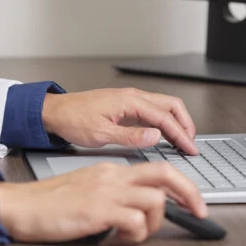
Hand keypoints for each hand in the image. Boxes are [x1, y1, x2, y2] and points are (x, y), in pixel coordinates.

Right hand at [0, 161, 207, 244]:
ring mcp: (106, 192)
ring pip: (155, 200)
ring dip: (155, 222)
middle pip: (165, 174)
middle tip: (201, 211)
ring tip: (135, 234)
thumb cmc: (47, 204)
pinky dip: (135, 234)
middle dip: (190, 193)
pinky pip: (136, 221)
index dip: (180, 185)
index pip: (155, 169)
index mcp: (109, 170)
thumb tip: (136, 212)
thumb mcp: (84, 191)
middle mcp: (112, 176)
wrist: (20, 206)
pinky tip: (118, 238)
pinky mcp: (98, 210)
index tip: (190, 201)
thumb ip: (111, 195)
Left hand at [42, 87, 197, 154]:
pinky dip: (164, 121)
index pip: (164, 117)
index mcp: (129, 101)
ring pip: (163, 106)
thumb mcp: (101, 134)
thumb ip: (131, 136)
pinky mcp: (124, 106)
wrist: (54, 112)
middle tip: (191, 144)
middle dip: (185, 124)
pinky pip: (152, 110)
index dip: (181, 134)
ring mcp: (129, 100)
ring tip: (182, 141)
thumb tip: (156, 137)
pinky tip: (164, 134)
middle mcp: (132, 96)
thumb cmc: (72, 120)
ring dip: (176, 122)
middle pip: (170, 105)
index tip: (190, 148)